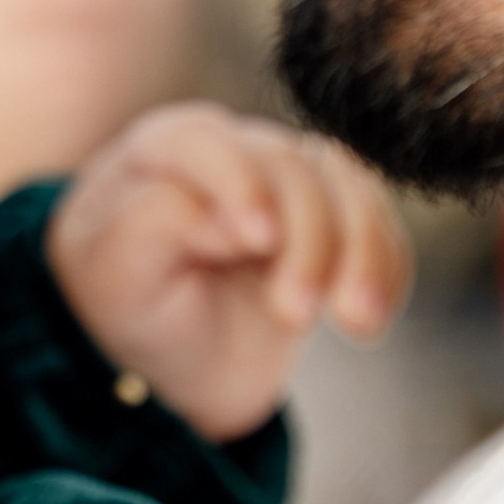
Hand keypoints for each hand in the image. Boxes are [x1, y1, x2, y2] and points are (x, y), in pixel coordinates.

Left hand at [45, 102, 409, 440]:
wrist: (174, 360)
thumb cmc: (131, 306)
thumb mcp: (117, 276)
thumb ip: (155, 226)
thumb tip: (223, 214)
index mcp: (163, 149)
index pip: (206, 143)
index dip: (239, 182)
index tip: (257, 239)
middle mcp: (233, 150)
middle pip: (288, 167)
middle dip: (306, 240)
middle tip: (296, 315)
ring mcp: (289, 178)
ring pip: (346, 187)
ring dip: (362, 252)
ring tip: (358, 324)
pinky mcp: (335, 215)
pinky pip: (378, 222)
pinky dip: (387, 267)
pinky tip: (373, 320)